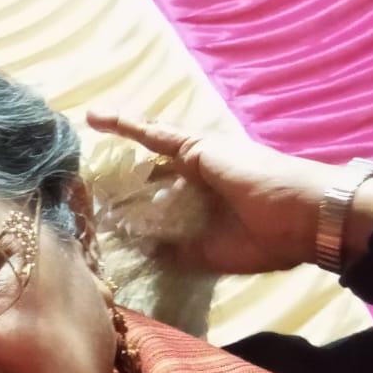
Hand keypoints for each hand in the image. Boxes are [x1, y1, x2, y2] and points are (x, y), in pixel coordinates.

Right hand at [86, 111, 343, 273]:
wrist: (295, 217)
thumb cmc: (252, 171)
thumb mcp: (204, 147)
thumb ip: (166, 140)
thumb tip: (130, 129)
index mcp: (191, 158)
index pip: (148, 142)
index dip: (121, 130)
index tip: (89, 118)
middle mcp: (184, 189)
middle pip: (142, 187)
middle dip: (114, 188)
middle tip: (77, 188)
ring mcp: (187, 222)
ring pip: (146, 221)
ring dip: (121, 223)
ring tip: (88, 220)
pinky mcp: (194, 253)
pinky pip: (161, 253)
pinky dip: (140, 253)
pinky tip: (113, 250)